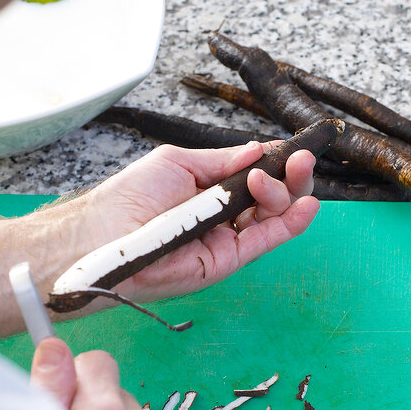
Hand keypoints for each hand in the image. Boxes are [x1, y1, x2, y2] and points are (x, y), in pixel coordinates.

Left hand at [79, 140, 318, 306]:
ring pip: (274, 217)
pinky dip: (290, 224)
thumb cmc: (129, 199)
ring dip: (288, 192)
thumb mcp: (178, 164)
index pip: (254, 176)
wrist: (104, 236)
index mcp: (209, 191)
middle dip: (290, 176)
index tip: (292, 148)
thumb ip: (221, 160)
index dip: (276, 162)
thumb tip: (257, 150)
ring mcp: (227, 239)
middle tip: (299, 160)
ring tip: (285, 175)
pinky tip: (305, 206)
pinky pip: (266, 242)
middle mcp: (222, 216)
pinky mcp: (227, 261)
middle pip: (271, 197)